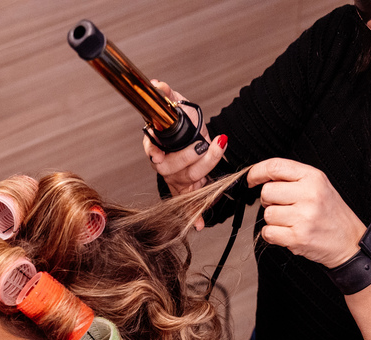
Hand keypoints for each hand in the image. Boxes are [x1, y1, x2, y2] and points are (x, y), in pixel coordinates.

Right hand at [142, 81, 228, 220]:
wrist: (195, 135)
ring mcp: (175, 179)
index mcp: (155, 145)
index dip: (154, 153)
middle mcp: (163, 164)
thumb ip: (167, 94)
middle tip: (206, 142)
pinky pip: (189, 205)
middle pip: (172, 168)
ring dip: (205, 166)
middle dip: (190, 156)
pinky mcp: (186, 189)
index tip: (158, 154)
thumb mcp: (177, 104)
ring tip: (219, 146)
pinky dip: (194, 215)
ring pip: (187, 181)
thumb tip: (157, 84)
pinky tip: (200, 224)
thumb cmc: (183, 121)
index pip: (151, 151)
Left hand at [247, 158, 367, 268]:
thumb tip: (261, 178)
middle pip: (267, 192)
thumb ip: (293, 179)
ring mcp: (304, 216)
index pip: (276, 166)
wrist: (349, 241)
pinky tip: (288, 233)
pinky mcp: (298, 237)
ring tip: (292, 223)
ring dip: (274, 221)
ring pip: (267, 214)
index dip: (257, 172)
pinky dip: (273, 235)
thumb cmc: (331, 214)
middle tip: (284, 207)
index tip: (251, 179)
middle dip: (269, 201)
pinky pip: (268, 232)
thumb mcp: (318, 186)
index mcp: (313, 177)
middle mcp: (309, 194)